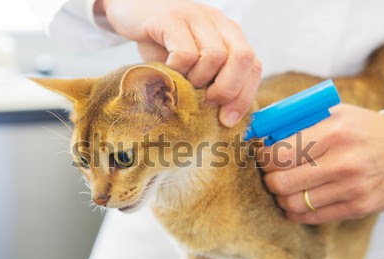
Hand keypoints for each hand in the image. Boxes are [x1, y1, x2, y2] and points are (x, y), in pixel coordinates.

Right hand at [97, 0, 261, 126]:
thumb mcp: (193, 65)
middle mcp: (218, 22)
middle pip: (243, 58)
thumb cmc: (164, 45)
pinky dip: (178, 70)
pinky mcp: (171, 19)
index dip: (244, 96)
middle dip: (228, 89)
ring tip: (183, 81)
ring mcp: (196, 17)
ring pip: (215, 57)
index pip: (253, 66)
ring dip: (199, 79)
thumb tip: (224, 118)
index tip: (228, 119)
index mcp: (230, 35)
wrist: (130, 13)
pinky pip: (185, 53)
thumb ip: (210, 82)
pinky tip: (168, 70)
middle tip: (208, 101)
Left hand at [258, 104, 383, 223]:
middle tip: (270, 173)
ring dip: (279, 197)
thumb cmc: (361, 129)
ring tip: (283, 188)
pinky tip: (295, 200)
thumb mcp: (334, 113)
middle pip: (281, 182)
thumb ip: (299, 121)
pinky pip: (311, 217)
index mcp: (333, 133)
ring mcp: (352, 188)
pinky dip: (294, 211)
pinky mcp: (358, 208)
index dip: (262, 158)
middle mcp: (343, 162)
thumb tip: (261, 134)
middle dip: (268, 179)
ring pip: (292, 204)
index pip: (279, 154)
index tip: (262, 156)